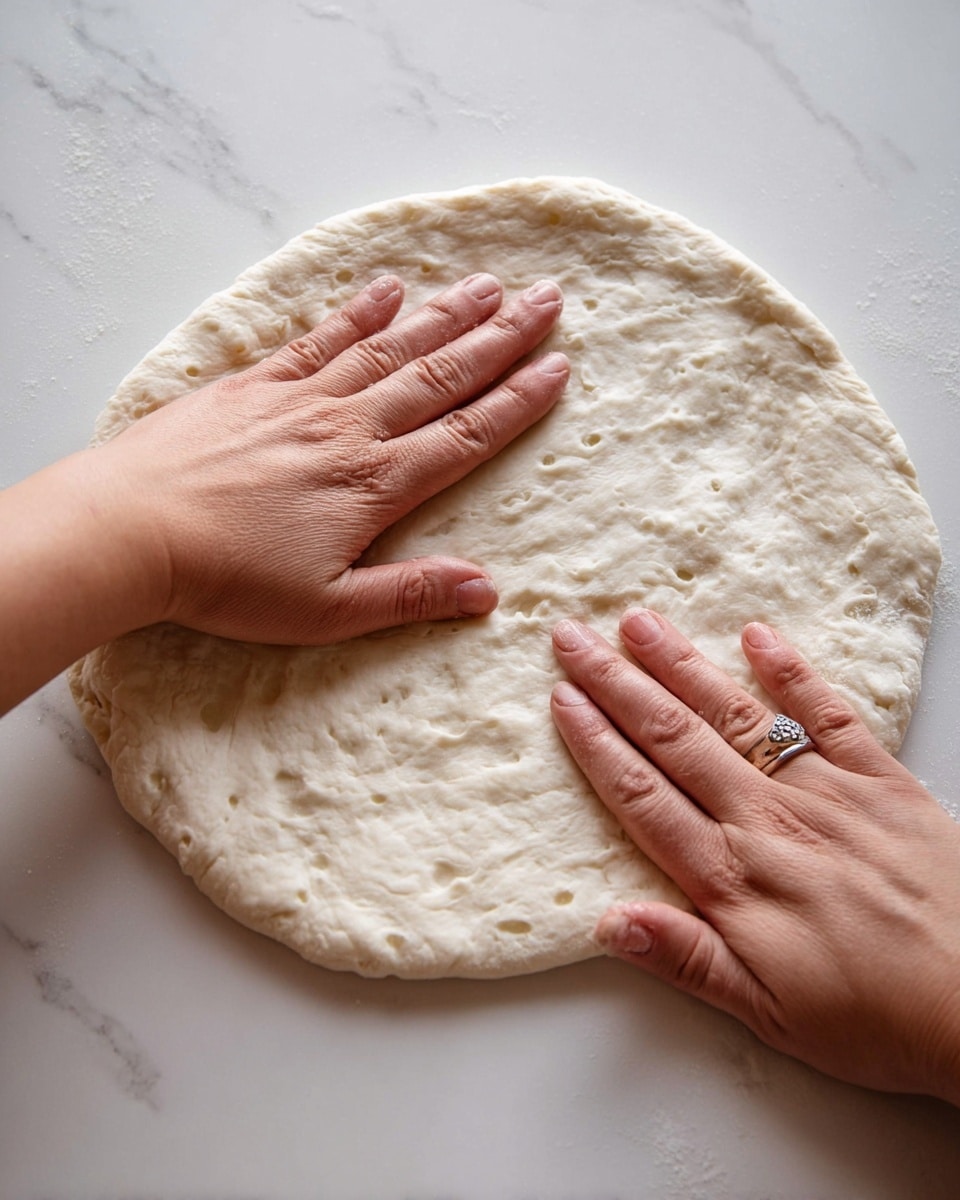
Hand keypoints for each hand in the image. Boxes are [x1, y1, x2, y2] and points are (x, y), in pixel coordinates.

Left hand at [101, 272, 567, 642]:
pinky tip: (387, 288)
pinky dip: (358, 313)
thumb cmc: (227, 581)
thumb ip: (409, 594)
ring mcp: (302, 400)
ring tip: (489, 285)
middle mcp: (350, 429)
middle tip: (548, 300)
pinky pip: (319, 340)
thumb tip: (489, 590)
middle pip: (441, 376)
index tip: (558, 366)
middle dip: (500, 338)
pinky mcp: (255, 386)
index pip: (465, 434)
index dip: (517, 400)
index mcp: (374, 485)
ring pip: (391, 348)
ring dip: (445, 315)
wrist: (132, 531)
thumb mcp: (327, 611)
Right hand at [550, 610, 959, 1103]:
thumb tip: (607, 922)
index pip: (644, 795)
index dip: (596, 743)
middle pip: (675, 739)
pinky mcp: (883, 781)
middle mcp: (769, 820)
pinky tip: (758, 636)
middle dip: (617, 684)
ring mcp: (826, 792)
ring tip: (638, 623)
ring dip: (682, 665)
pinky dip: (793, 672)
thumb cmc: (876, 1017)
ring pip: (737, 715)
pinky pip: (829, 714)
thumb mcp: (768, 1012)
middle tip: (572, 637)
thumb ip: (686, 957)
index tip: (562, 698)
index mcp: (734, 877)